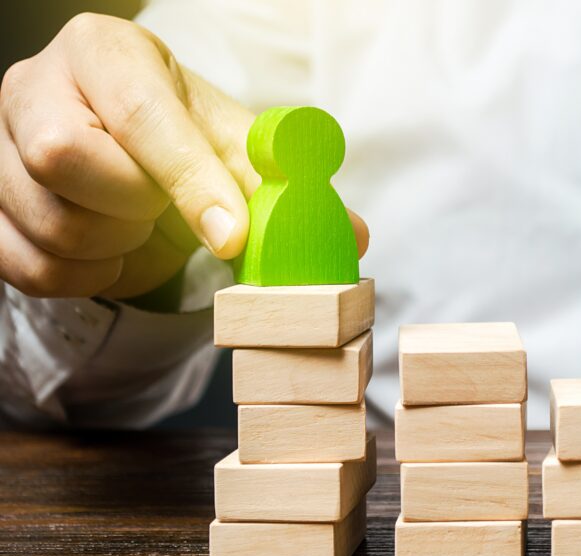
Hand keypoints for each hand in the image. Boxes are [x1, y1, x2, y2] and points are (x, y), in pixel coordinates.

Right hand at [0, 13, 368, 299]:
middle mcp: (34, 88)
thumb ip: (281, 181)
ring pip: (49, 222)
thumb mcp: (230, 140)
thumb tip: (349, 233)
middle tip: (164, 210)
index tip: (230, 234)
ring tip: (141, 226)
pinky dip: (88, 277)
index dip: (188, 180)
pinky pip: (31, 268)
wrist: (122, 150)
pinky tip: (113, 251)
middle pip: (65, 159)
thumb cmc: (179, 136)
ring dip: (117, 247)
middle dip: (135, 207)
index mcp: (105, 53)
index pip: (138, 116)